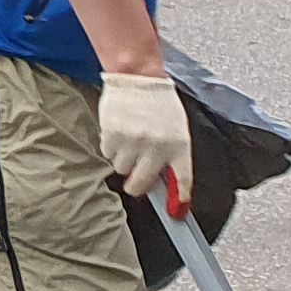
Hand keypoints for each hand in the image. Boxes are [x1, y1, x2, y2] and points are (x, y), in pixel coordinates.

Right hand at [96, 69, 190, 207]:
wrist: (138, 78)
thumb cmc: (159, 103)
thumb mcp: (176, 128)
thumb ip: (172, 155)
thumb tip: (165, 184)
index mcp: (179, 145)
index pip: (182, 180)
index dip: (179, 198)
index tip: (177, 212)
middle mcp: (158, 146)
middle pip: (141, 184)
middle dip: (136, 186)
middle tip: (135, 181)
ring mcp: (134, 142)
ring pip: (121, 169)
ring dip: (123, 160)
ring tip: (129, 141)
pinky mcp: (113, 136)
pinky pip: (109, 154)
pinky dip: (111, 147)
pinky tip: (119, 133)